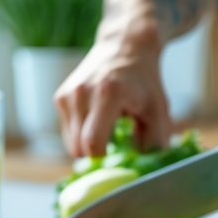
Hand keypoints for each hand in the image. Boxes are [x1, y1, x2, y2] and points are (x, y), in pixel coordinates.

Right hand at [55, 23, 171, 157]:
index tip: (118, 156)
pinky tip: (97, 118)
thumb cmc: (145, 81)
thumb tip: (142, 171)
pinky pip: (68, 131)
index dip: (104, 158)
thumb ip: (154, 145)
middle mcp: (81, 93)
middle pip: (78, 148)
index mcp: (107, 94)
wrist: (125, 46)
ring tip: (107, 125)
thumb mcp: (158, 112)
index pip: (93, 144)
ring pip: (71, 143)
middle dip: (97, 153)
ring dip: (88, 143)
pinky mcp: (59, 97)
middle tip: (116, 143)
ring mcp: (67, 94)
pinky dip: (81, 132)